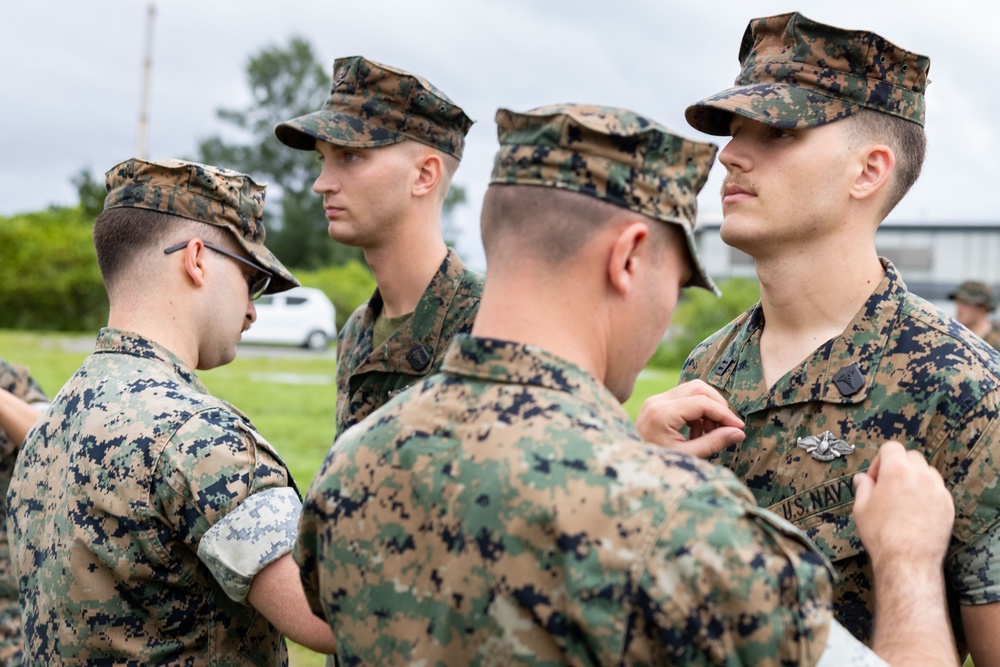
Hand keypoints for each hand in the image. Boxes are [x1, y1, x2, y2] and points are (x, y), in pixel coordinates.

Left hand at [635, 380, 744, 457]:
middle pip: (698, 388)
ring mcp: (655, 401)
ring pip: (691, 390)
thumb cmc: (656, 466)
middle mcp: (657, 401)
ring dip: (707, 409)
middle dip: (717, 406)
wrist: (630, 467)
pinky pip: (683, 399)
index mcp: (662, 413)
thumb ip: (713, 443)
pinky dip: (696, 412)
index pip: (702, 403)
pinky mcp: (656, 404)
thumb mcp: (687, 457)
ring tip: (710, 434)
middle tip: (726, 427)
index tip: (739, 428)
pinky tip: (697, 434)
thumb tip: (738, 432)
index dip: (724, 414)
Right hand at [853, 441, 953, 570]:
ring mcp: (937, 490)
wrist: (907, 560)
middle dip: (899, 467)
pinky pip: (937, 490)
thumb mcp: (861, 508)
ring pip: (927, 472)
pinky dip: (927, 494)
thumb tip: (862, 479)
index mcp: (896, 471)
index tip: (876, 476)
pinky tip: (916, 511)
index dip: (880, 459)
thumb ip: (863, 487)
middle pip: (911, 457)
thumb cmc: (882, 535)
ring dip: (915, 479)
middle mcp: (920, 476)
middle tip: (888, 486)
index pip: (891, 448)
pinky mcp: (948, 505)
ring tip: (903, 499)